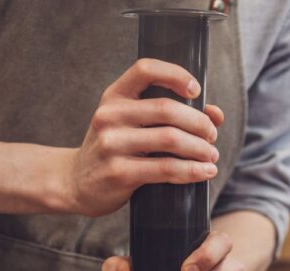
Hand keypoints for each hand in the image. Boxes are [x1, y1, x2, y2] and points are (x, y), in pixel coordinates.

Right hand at [62, 58, 224, 216]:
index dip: (175, 74)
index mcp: (114, 96)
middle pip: (167, 109)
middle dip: (200, 123)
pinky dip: (191, 171)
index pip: (145, 69)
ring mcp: (112, 144)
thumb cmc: (112, 150)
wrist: (75, 183)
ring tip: (211, 157)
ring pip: (170, 139)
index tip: (196, 91)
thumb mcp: (130, 124)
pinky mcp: (118, 172)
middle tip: (211, 136)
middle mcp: (110, 115)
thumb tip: (215, 114)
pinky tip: (203, 173)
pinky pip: (165, 169)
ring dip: (200, 148)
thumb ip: (168, 115)